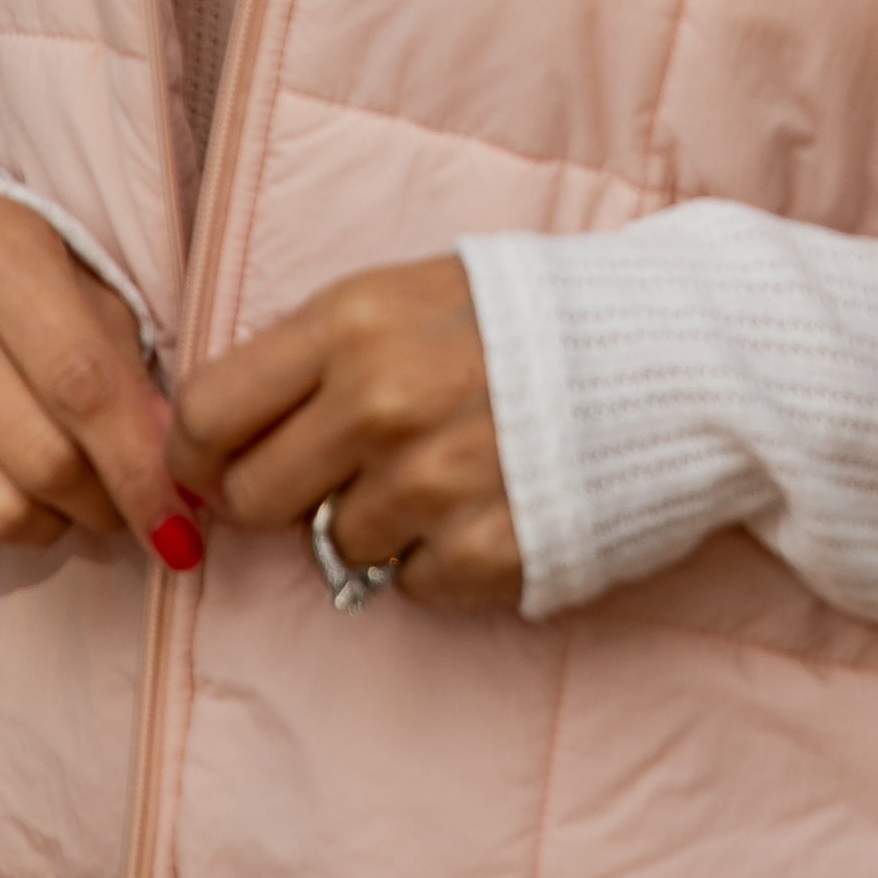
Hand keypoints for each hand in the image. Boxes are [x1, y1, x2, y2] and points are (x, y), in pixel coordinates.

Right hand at [0, 196, 175, 569]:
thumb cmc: (7, 276)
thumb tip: (170, 486)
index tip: (180, 527)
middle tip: (118, 504)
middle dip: (101, 504)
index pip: (82, 384)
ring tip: (56, 498)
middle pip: (38, 457)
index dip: (140, 470)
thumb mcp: (78, 286)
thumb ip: (126, 373)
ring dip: (45, 526)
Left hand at [167, 254, 521, 611]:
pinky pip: (410, 583)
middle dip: (280, 496)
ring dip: (376, 522)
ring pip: (335, 544)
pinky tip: (489, 503)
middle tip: (331, 475)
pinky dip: (439, 557)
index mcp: (353, 323)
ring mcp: (432, 485)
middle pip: (253, 496)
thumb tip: (217, 429)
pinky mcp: (484, 552)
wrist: (682, 355)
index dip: (196, 450)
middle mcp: (380, 403)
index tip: (211, 464)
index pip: (207, 410)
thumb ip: (318, 352)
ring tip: (445, 471)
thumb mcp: (414, 293)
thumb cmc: (539, 316)